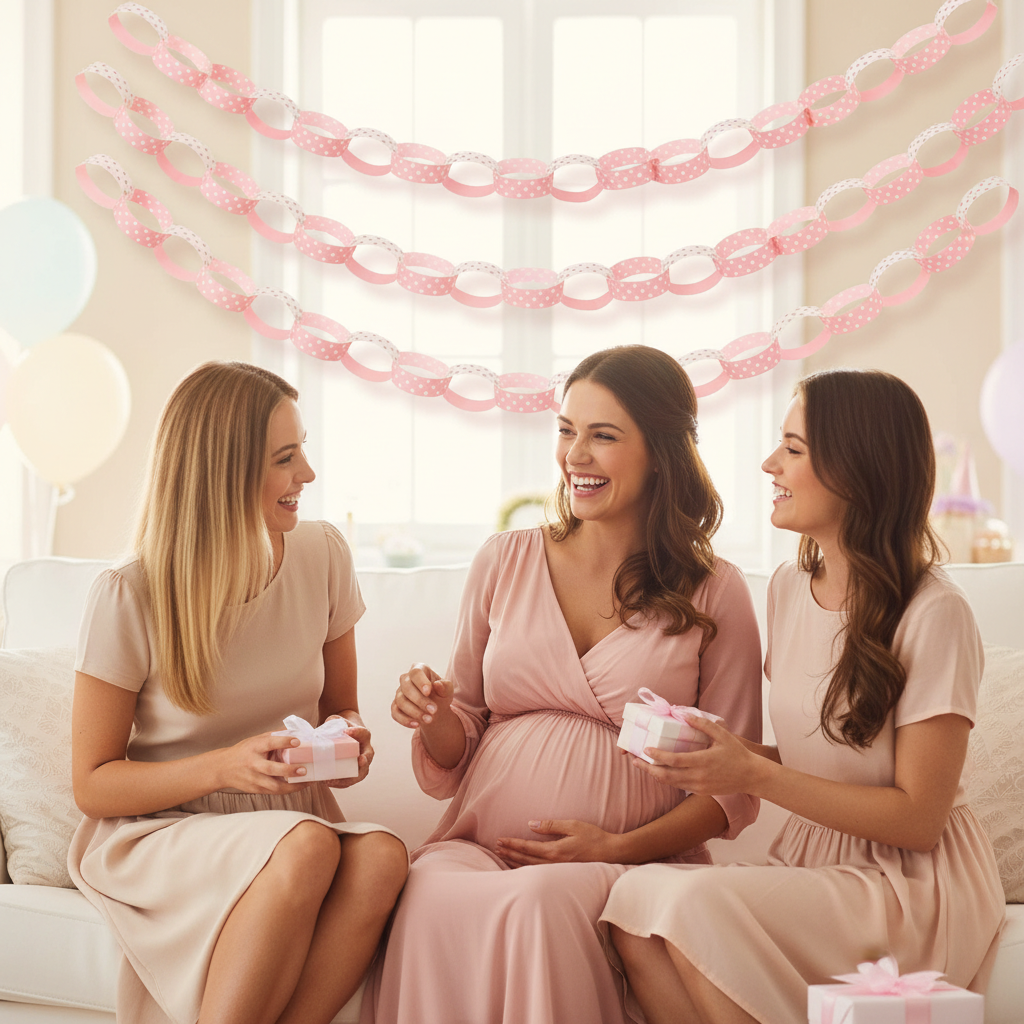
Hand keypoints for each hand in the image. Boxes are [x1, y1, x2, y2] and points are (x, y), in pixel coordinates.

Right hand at [215, 732, 314, 794]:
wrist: (223, 768)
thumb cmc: (244, 751)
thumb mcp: (256, 740)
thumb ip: (274, 736)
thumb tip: (295, 730)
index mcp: (254, 747)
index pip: (270, 743)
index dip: (283, 741)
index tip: (297, 741)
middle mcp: (253, 763)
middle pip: (271, 769)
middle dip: (289, 771)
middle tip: (304, 769)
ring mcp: (254, 778)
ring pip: (273, 786)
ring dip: (292, 786)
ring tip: (307, 782)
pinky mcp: (255, 789)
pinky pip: (273, 791)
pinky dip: (287, 790)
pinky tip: (299, 786)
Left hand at [326, 714, 373, 788]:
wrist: (346, 735)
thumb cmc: (343, 727)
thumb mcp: (339, 721)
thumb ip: (334, 721)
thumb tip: (329, 725)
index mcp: (364, 736)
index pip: (363, 733)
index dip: (356, 733)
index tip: (347, 731)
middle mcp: (365, 751)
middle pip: (367, 758)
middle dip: (364, 762)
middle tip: (360, 761)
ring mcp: (360, 763)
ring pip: (360, 774)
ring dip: (348, 779)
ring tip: (333, 779)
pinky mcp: (353, 772)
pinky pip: (349, 780)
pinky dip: (340, 783)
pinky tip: (327, 782)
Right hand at [391, 663, 454, 728]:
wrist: (435, 708)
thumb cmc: (441, 694)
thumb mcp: (447, 690)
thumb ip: (446, 686)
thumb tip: (438, 685)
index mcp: (419, 670)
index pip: (415, 672)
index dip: (420, 682)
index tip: (428, 692)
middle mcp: (406, 679)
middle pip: (406, 687)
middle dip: (420, 700)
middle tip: (434, 710)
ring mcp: (399, 693)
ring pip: (401, 701)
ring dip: (415, 712)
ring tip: (429, 720)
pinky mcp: (396, 706)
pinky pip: (395, 713)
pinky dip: (405, 720)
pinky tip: (416, 725)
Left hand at [495, 819, 619, 865]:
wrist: (612, 854)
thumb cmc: (594, 837)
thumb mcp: (572, 825)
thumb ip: (551, 825)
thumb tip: (531, 823)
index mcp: (555, 850)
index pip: (527, 847)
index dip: (512, 844)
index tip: (499, 840)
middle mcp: (554, 863)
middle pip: (525, 859)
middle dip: (509, 853)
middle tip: (496, 848)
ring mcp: (558, 871)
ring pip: (530, 868)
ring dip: (515, 862)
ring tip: (503, 857)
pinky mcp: (562, 874)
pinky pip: (539, 872)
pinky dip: (526, 869)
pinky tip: (520, 867)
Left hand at [632, 714, 762, 795]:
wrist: (751, 776)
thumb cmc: (737, 753)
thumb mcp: (722, 735)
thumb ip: (702, 724)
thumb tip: (684, 714)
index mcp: (702, 762)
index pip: (673, 761)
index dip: (657, 756)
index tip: (645, 749)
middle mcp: (698, 777)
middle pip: (666, 775)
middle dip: (648, 768)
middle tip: (634, 760)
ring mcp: (699, 786)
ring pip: (671, 783)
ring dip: (655, 775)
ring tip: (643, 765)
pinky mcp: (701, 792)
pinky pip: (679, 786)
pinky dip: (667, 779)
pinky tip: (661, 771)